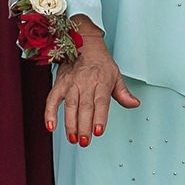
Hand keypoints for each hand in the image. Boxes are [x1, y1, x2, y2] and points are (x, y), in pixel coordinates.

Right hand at [44, 22, 138, 144]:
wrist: (83, 43)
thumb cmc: (101, 62)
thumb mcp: (116, 75)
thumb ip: (123, 93)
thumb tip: (135, 104)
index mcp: (102, 81)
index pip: (101, 101)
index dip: (99, 117)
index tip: (98, 131)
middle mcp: (85, 83)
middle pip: (85, 107)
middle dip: (84, 126)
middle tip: (85, 141)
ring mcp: (71, 84)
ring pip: (69, 106)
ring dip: (70, 124)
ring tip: (73, 139)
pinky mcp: (59, 84)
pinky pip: (52, 99)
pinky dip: (49, 113)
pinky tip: (50, 127)